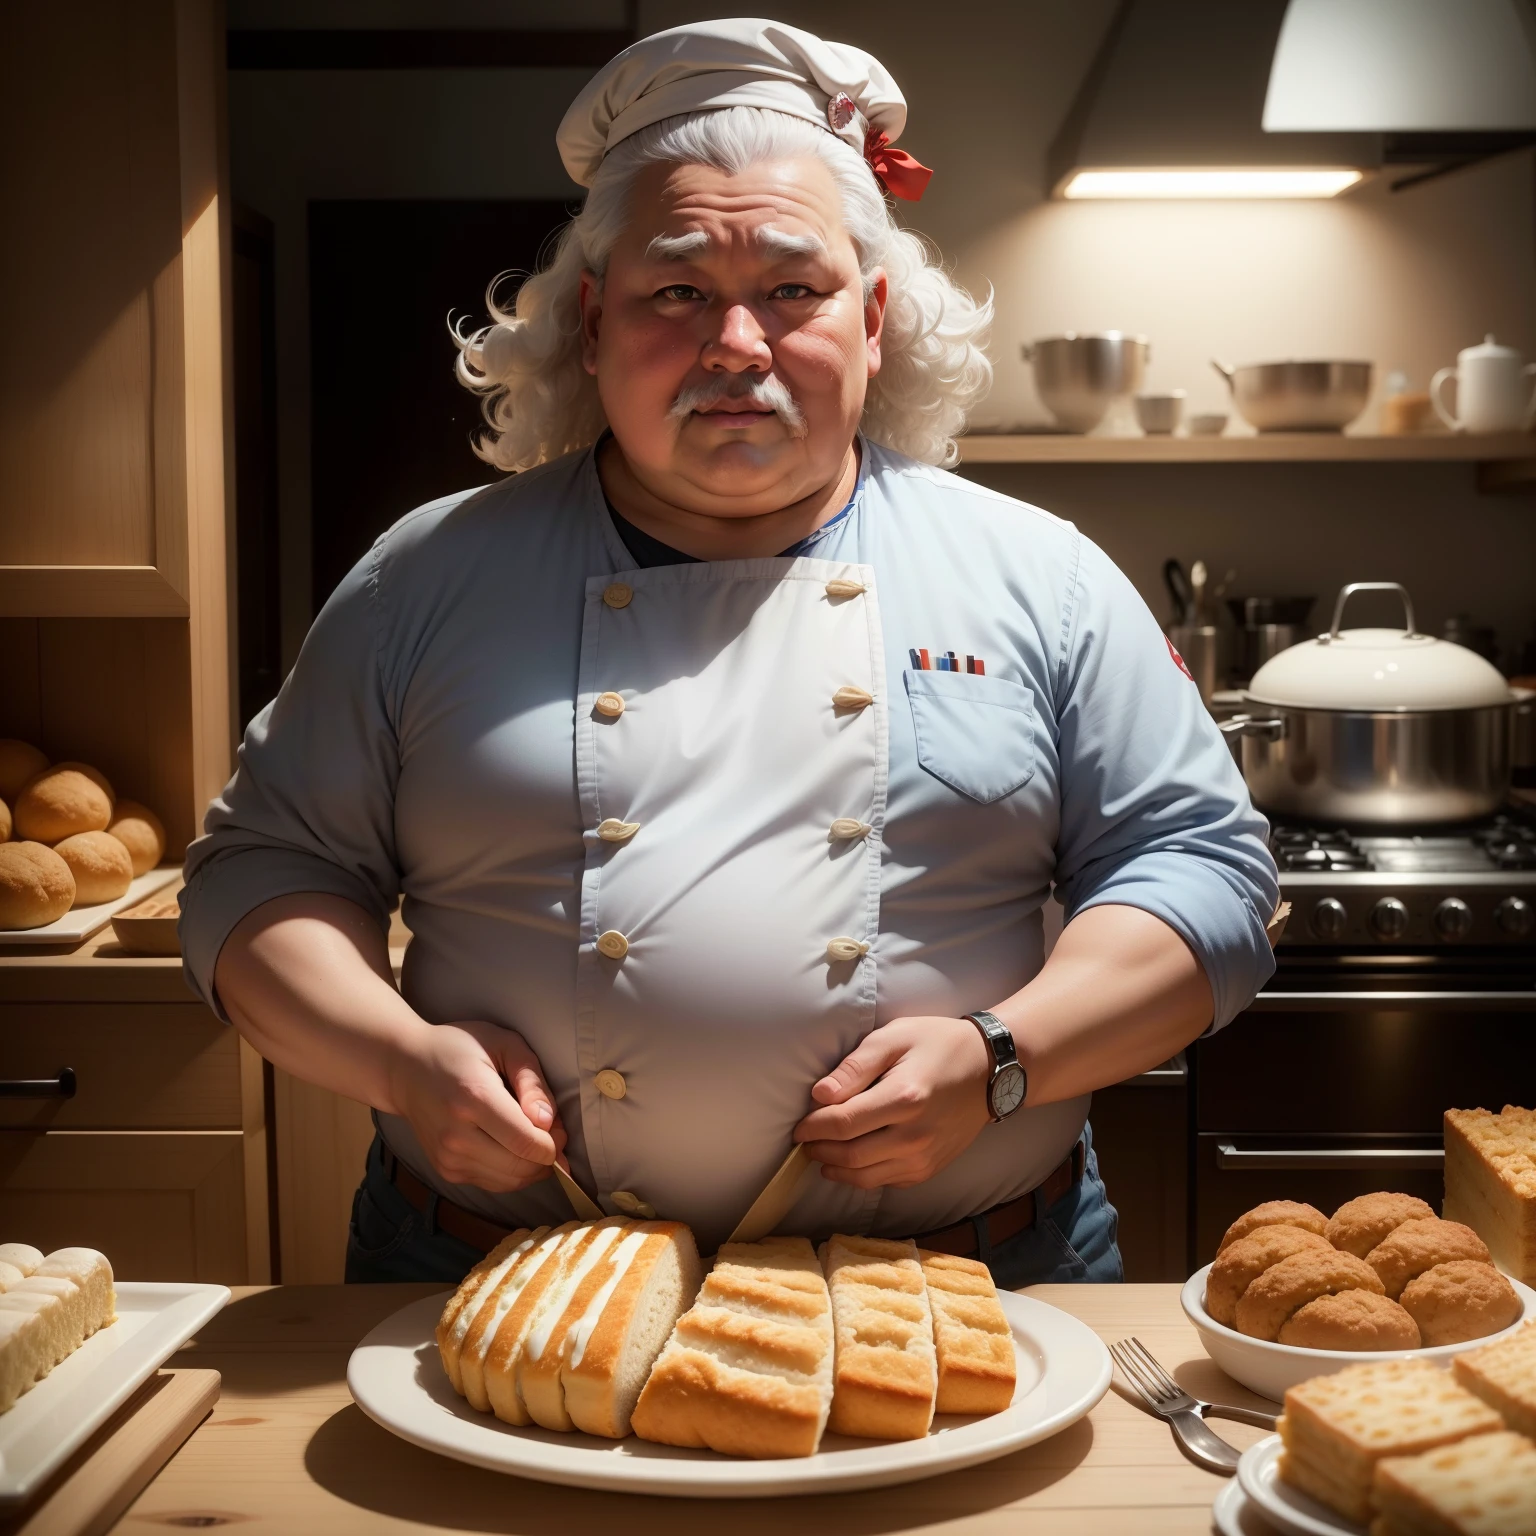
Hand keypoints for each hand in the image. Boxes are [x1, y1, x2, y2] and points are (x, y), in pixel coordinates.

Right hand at [388, 1019, 566, 1192]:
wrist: (404, 1068)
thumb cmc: (458, 1048)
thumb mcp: (504, 1044)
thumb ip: (532, 1081)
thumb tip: (548, 1122)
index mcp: (474, 1098)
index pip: (526, 1142)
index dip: (554, 1143)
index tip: (560, 1129)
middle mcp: (457, 1135)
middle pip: (520, 1167)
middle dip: (547, 1157)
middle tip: (553, 1134)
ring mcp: (448, 1158)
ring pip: (510, 1181)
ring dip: (531, 1167)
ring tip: (531, 1138)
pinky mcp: (446, 1171)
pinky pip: (494, 1183)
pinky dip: (512, 1172)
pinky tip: (512, 1148)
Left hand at [792, 1015, 995, 1188]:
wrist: (989, 1070)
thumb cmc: (938, 1045)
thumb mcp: (895, 1037)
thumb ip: (855, 1066)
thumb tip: (820, 1095)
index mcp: (904, 1097)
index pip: (843, 1124)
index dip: (813, 1128)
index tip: (799, 1126)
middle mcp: (914, 1135)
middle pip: (850, 1156)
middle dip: (819, 1151)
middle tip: (805, 1141)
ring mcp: (924, 1157)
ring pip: (865, 1177)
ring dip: (835, 1169)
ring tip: (821, 1154)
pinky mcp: (930, 1168)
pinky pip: (885, 1182)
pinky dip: (862, 1176)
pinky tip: (851, 1163)